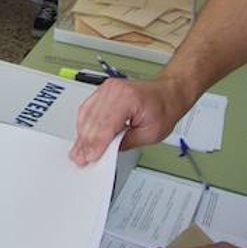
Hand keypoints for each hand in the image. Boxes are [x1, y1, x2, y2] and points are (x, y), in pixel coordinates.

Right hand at [70, 76, 189, 164]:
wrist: (167, 94)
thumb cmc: (164, 109)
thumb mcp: (150, 134)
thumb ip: (126, 143)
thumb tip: (106, 151)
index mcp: (129, 98)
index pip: (106, 125)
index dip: (95, 144)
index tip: (88, 158)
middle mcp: (115, 90)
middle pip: (93, 120)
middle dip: (85, 142)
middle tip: (80, 158)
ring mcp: (107, 88)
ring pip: (86, 114)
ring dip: (82, 135)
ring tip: (79, 151)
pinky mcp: (103, 91)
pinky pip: (87, 108)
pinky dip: (83, 124)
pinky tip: (82, 136)